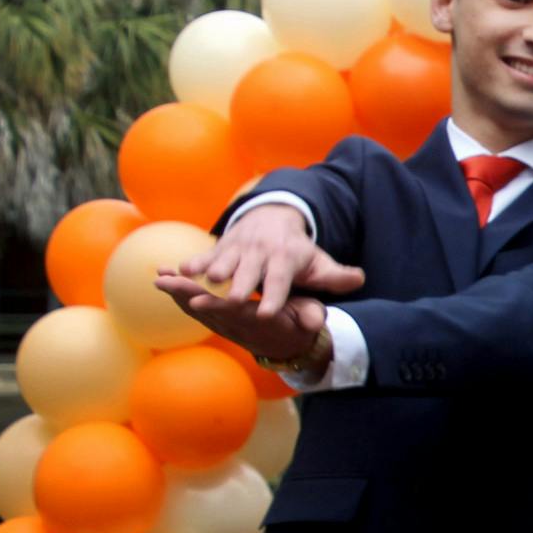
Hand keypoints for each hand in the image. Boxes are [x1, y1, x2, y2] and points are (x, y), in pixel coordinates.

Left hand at [153, 274, 332, 373]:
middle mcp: (238, 327)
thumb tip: (314, 323)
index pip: (235, 315)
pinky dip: (179, 294)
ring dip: (177, 294)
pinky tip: (165, 280)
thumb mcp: (311, 317)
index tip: (197, 299)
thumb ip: (311, 318)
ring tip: (159, 278)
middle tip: (166, 282)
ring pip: (198, 310)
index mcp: (260, 323)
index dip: (216, 307)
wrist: (290, 343)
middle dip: (186, 296)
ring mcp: (225, 326)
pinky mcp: (218, 321)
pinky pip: (196, 308)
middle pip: (208, 311)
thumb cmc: (301, 323)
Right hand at [171, 204, 365, 317]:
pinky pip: (202, 256)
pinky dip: (189, 264)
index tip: (267, 315)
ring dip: (207, 275)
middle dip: (237, 288)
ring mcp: (237, 248)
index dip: (274, 298)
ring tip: (192, 289)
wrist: (272, 217)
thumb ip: (336, 276)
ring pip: (220, 263)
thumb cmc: (297, 251)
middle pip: (246, 274)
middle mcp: (260, 252)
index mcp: (285, 259)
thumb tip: (359, 278)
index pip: (280, 281)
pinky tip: (173, 272)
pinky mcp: (219, 247)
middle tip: (228, 305)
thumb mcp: (319, 262)